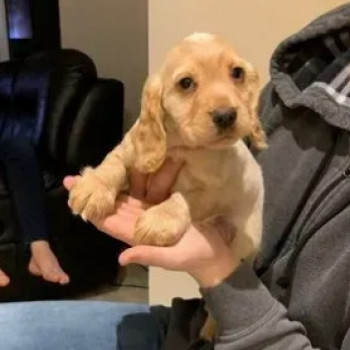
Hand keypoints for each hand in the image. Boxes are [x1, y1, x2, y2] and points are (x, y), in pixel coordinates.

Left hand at [64, 158, 238, 287]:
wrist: (211, 251)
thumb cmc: (191, 256)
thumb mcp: (170, 259)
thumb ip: (146, 255)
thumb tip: (120, 258)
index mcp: (135, 235)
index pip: (107, 221)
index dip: (89, 209)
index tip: (73, 194)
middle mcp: (137, 222)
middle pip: (111, 205)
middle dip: (94, 192)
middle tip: (74, 176)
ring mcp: (149, 212)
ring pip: (125, 196)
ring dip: (111, 183)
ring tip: (95, 168)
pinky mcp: (162, 204)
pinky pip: (145, 190)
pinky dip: (136, 180)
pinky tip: (127, 168)